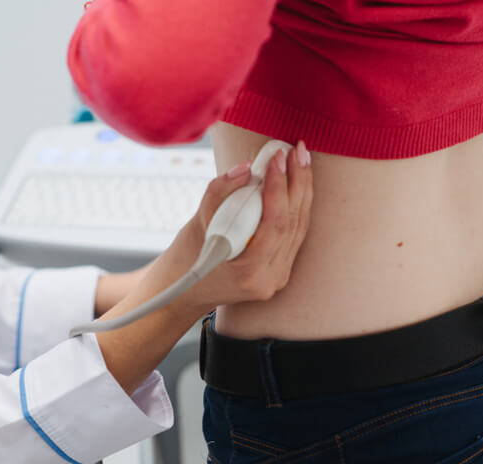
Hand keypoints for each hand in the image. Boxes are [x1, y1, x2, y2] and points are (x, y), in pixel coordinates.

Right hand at [93, 141, 312, 394]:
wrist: (181, 295)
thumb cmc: (184, 262)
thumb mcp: (196, 225)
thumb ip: (219, 194)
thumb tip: (245, 168)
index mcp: (250, 274)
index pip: (276, 223)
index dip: (279, 186)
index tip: (277, 157)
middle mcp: (270, 280)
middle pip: (294, 224)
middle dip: (298, 182)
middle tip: (297, 150)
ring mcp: (278, 278)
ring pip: (299, 228)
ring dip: (302, 190)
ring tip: (300, 159)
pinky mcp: (279, 271)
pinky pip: (294, 234)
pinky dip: (296, 206)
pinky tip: (297, 182)